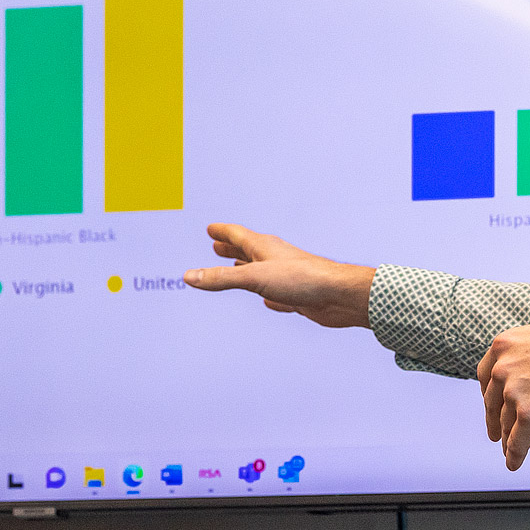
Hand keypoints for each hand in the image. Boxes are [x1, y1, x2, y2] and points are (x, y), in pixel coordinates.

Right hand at [183, 223, 375, 327]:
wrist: (339, 296)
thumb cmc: (302, 279)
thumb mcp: (254, 277)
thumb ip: (222, 278)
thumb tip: (189, 276)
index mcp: (264, 247)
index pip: (237, 235)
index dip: (222, 232)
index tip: (210, 228)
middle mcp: (275, 259)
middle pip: (248, 250)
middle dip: (231, 248)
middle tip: (217, 245)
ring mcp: (287, 277)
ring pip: (261, 271)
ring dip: (246, 268)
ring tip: (236, 267)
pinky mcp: (297, 296)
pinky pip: (277, 293)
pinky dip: (267, 295)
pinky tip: (268, 301)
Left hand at [476, 311, 529, 469]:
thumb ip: (528, 357)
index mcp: (504, 346)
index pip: (487, 375)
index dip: (489, 394)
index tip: (491, 405)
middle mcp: (503, 368)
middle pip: (493, 402)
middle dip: (494, 420)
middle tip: (495, 433)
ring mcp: (514, 392)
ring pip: (506, 424)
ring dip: (507, 440)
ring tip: (508, 449)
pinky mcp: (529, 415)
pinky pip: (517, 442)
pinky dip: (514, 455)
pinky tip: (514, 462)